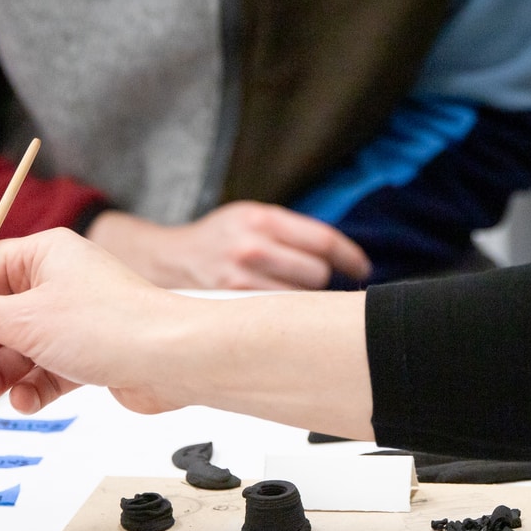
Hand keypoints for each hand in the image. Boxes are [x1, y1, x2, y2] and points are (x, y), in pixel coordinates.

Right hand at [0, 229, 185, 415]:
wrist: (177, 361)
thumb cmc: (116, 326)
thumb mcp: (23, 320)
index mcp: (42, 255)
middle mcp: (57, 282)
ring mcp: (73, 318)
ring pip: (14, 350)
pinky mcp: (88, 353)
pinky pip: (43, 371)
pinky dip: (29, 388)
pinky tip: (24, 401)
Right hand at [85, 203, 369, 290]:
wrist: (168, 261)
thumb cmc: (220, 239)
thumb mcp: (252, 217)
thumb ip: (292, 231)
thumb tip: (342, 256)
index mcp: (262, 218)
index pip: (324, 241)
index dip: (350, 257)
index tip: (362, 268)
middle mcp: (251, 247)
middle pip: (317, 273)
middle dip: (319, 277)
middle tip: (308, 278)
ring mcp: (240, 279)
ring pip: (300, 298)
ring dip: (302, 297)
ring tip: (285, 291)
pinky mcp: (231, 305)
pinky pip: (277, 313)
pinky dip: (283, 312)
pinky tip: (274, 309)